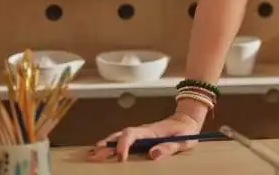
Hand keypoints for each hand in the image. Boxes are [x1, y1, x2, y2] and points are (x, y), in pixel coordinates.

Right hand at [86, 112, 202, 161]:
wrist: (187, 120)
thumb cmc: (186, 131)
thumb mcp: (183, 141)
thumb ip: (170, 147)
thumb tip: (153, 154)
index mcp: (152, 131)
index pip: (132, 134)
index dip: (124, 144)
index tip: (120, 157)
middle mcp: (143, 131)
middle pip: (120, 135)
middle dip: (107, 145)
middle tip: (94, 155)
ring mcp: (140, 134)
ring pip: (118, 137)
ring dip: (105, 146)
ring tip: (91, 155)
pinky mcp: (140, 138)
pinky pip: (123, 141)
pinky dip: (111, 146)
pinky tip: (101, 153)